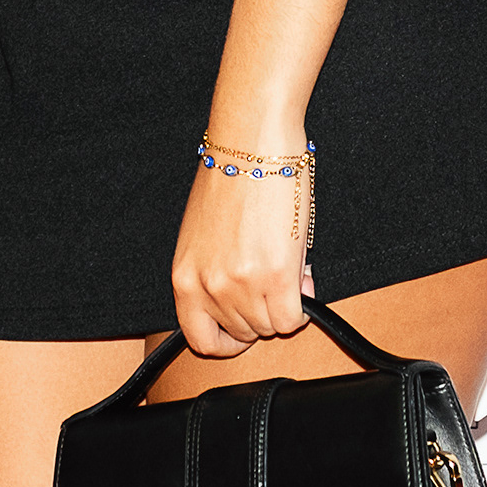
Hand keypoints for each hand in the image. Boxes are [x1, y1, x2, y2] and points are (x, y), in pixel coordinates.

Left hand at [172, 148, 311, 358]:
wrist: (252, 145)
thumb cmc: (231, 180)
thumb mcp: (206, 239)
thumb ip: (220, 278)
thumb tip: (254, 305)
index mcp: (184, 278)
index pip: (200, 340)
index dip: (226, 341)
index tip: (242, 333)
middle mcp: (209, 287)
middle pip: (244, 333)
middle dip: (261, 312)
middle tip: (273, 282)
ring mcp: (243, 285)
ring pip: (271, 327)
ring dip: (283, 305)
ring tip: (286, 267)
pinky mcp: (277, 277)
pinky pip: (294, 317)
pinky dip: (302, 303)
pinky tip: (300, 275)